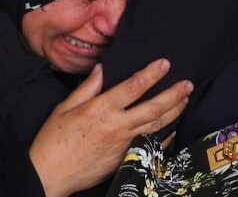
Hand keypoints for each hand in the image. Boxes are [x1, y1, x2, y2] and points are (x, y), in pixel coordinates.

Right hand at [30, 59, 192, 196]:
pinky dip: (165, 137)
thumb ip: (88, 88)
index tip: (165, 63)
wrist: (50, 174)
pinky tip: (173, 128)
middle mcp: (116, 125)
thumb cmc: (54, 140)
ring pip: (156, 125)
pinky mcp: (125, 158)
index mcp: (101, 109)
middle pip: (153, 107)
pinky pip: (151, 146)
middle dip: (173, 94)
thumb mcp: (65, 107)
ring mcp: (124, 144)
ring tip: (185, 100)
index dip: (152, 73)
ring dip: (173, 112)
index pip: (133, 86)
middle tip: (187, 83)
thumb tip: (102, 69)